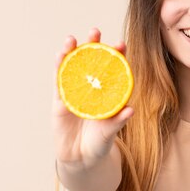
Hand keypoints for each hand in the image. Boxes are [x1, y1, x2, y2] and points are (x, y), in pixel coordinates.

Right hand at [51, 28, 133, 166]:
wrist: (80, 158)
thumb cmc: (99, 143)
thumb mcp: (109, 133)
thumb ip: (118, 122)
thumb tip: (130, 110)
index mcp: (107, 93)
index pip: (113, 70)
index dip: (117, 56)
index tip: (121, 44)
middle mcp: (91, 89)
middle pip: (92, 62)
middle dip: (93, 45)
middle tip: (95, 31)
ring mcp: (75, 92)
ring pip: (73, 68)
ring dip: (72, 52)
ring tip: (72, 39)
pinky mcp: (60, 101)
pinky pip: (59, 82)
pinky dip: (59, 68)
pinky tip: (59, 55)